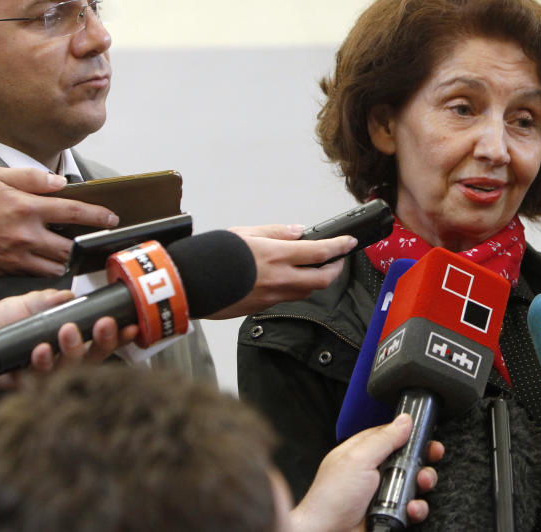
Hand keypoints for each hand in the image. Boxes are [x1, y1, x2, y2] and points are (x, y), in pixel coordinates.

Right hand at [0, 167, 117, 276]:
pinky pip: (34, 276)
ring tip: (70, 253)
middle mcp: (24, 235)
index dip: (97, 216)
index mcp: (25, 208)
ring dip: (66, 261)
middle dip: (86, 245)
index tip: (111, 219)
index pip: (74, 212)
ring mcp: (14, 256)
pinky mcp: (4, 271)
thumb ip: (29, 178)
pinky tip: (45, 261)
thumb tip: (59, 182)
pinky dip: (44, 270)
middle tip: (94, 241)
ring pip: (55, 268)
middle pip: (70, 247)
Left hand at [0, 289, 138, 388]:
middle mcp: (62, 360)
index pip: (102, 342)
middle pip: (95, 358)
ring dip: (74, 350)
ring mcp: (46, 374)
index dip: (119, 337)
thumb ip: (48, 300)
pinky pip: (40, 380)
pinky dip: (42, 363)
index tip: (129, 327)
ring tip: (67, 331)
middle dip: (104, 342)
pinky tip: (41, 350)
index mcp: (70, 341)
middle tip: (103, 325)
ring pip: (71, 370)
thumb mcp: (27, 304)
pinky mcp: (25, 384)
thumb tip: (68, 297)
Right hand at [208, 224, 356, 318]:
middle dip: (335, 269)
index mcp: (277, 255)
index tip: (350, 243)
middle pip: (322, 279)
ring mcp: (272, 296)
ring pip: (307, 291)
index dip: (340, 247)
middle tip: (338, 260)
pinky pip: (288, 298)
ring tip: (315, 269)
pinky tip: (290, 280)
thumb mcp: (245, 232)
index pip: (320, 252)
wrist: (190, 284)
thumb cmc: (212, 255)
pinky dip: (296, 288)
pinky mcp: (262, 307)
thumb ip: (276, 232)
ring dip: (316, 280)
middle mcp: (280, 278)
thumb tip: (299, 232)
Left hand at [291, 413, 443, 531]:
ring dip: (423, 482)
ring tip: (421, 484)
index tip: (426, 434)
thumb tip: (404, 420)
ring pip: (414, 483)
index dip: (410, 434)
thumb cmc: (330, 499)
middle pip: (408, 458)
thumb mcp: (358, 459)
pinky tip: (412, 508)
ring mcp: (382, 494)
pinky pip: (412, 508)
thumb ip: (384, 438)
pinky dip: (417, 508)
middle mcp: (374, 472)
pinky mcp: (390, 514)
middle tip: (430, 457)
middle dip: (423, 457)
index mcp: (362, 453)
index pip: (391, 435)